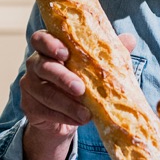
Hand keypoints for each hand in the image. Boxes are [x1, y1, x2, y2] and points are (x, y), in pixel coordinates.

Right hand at [20, 28, 135, 159]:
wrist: (67, 115)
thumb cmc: (82, 80)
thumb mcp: (95, 66)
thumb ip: (108, 52)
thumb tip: (130, 39)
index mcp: (48, 47)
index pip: (41, 39)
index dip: (50, 44)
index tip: (66, 54)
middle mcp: (35, 63)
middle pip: (43, 66)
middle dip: (62, 77)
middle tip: (80, 89)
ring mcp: (29, 85)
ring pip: (45, 93)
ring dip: (67, 104)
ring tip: (86, 114)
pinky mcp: (29, 106)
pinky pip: (45, 111)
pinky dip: (64, 117)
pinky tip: (79, 120)